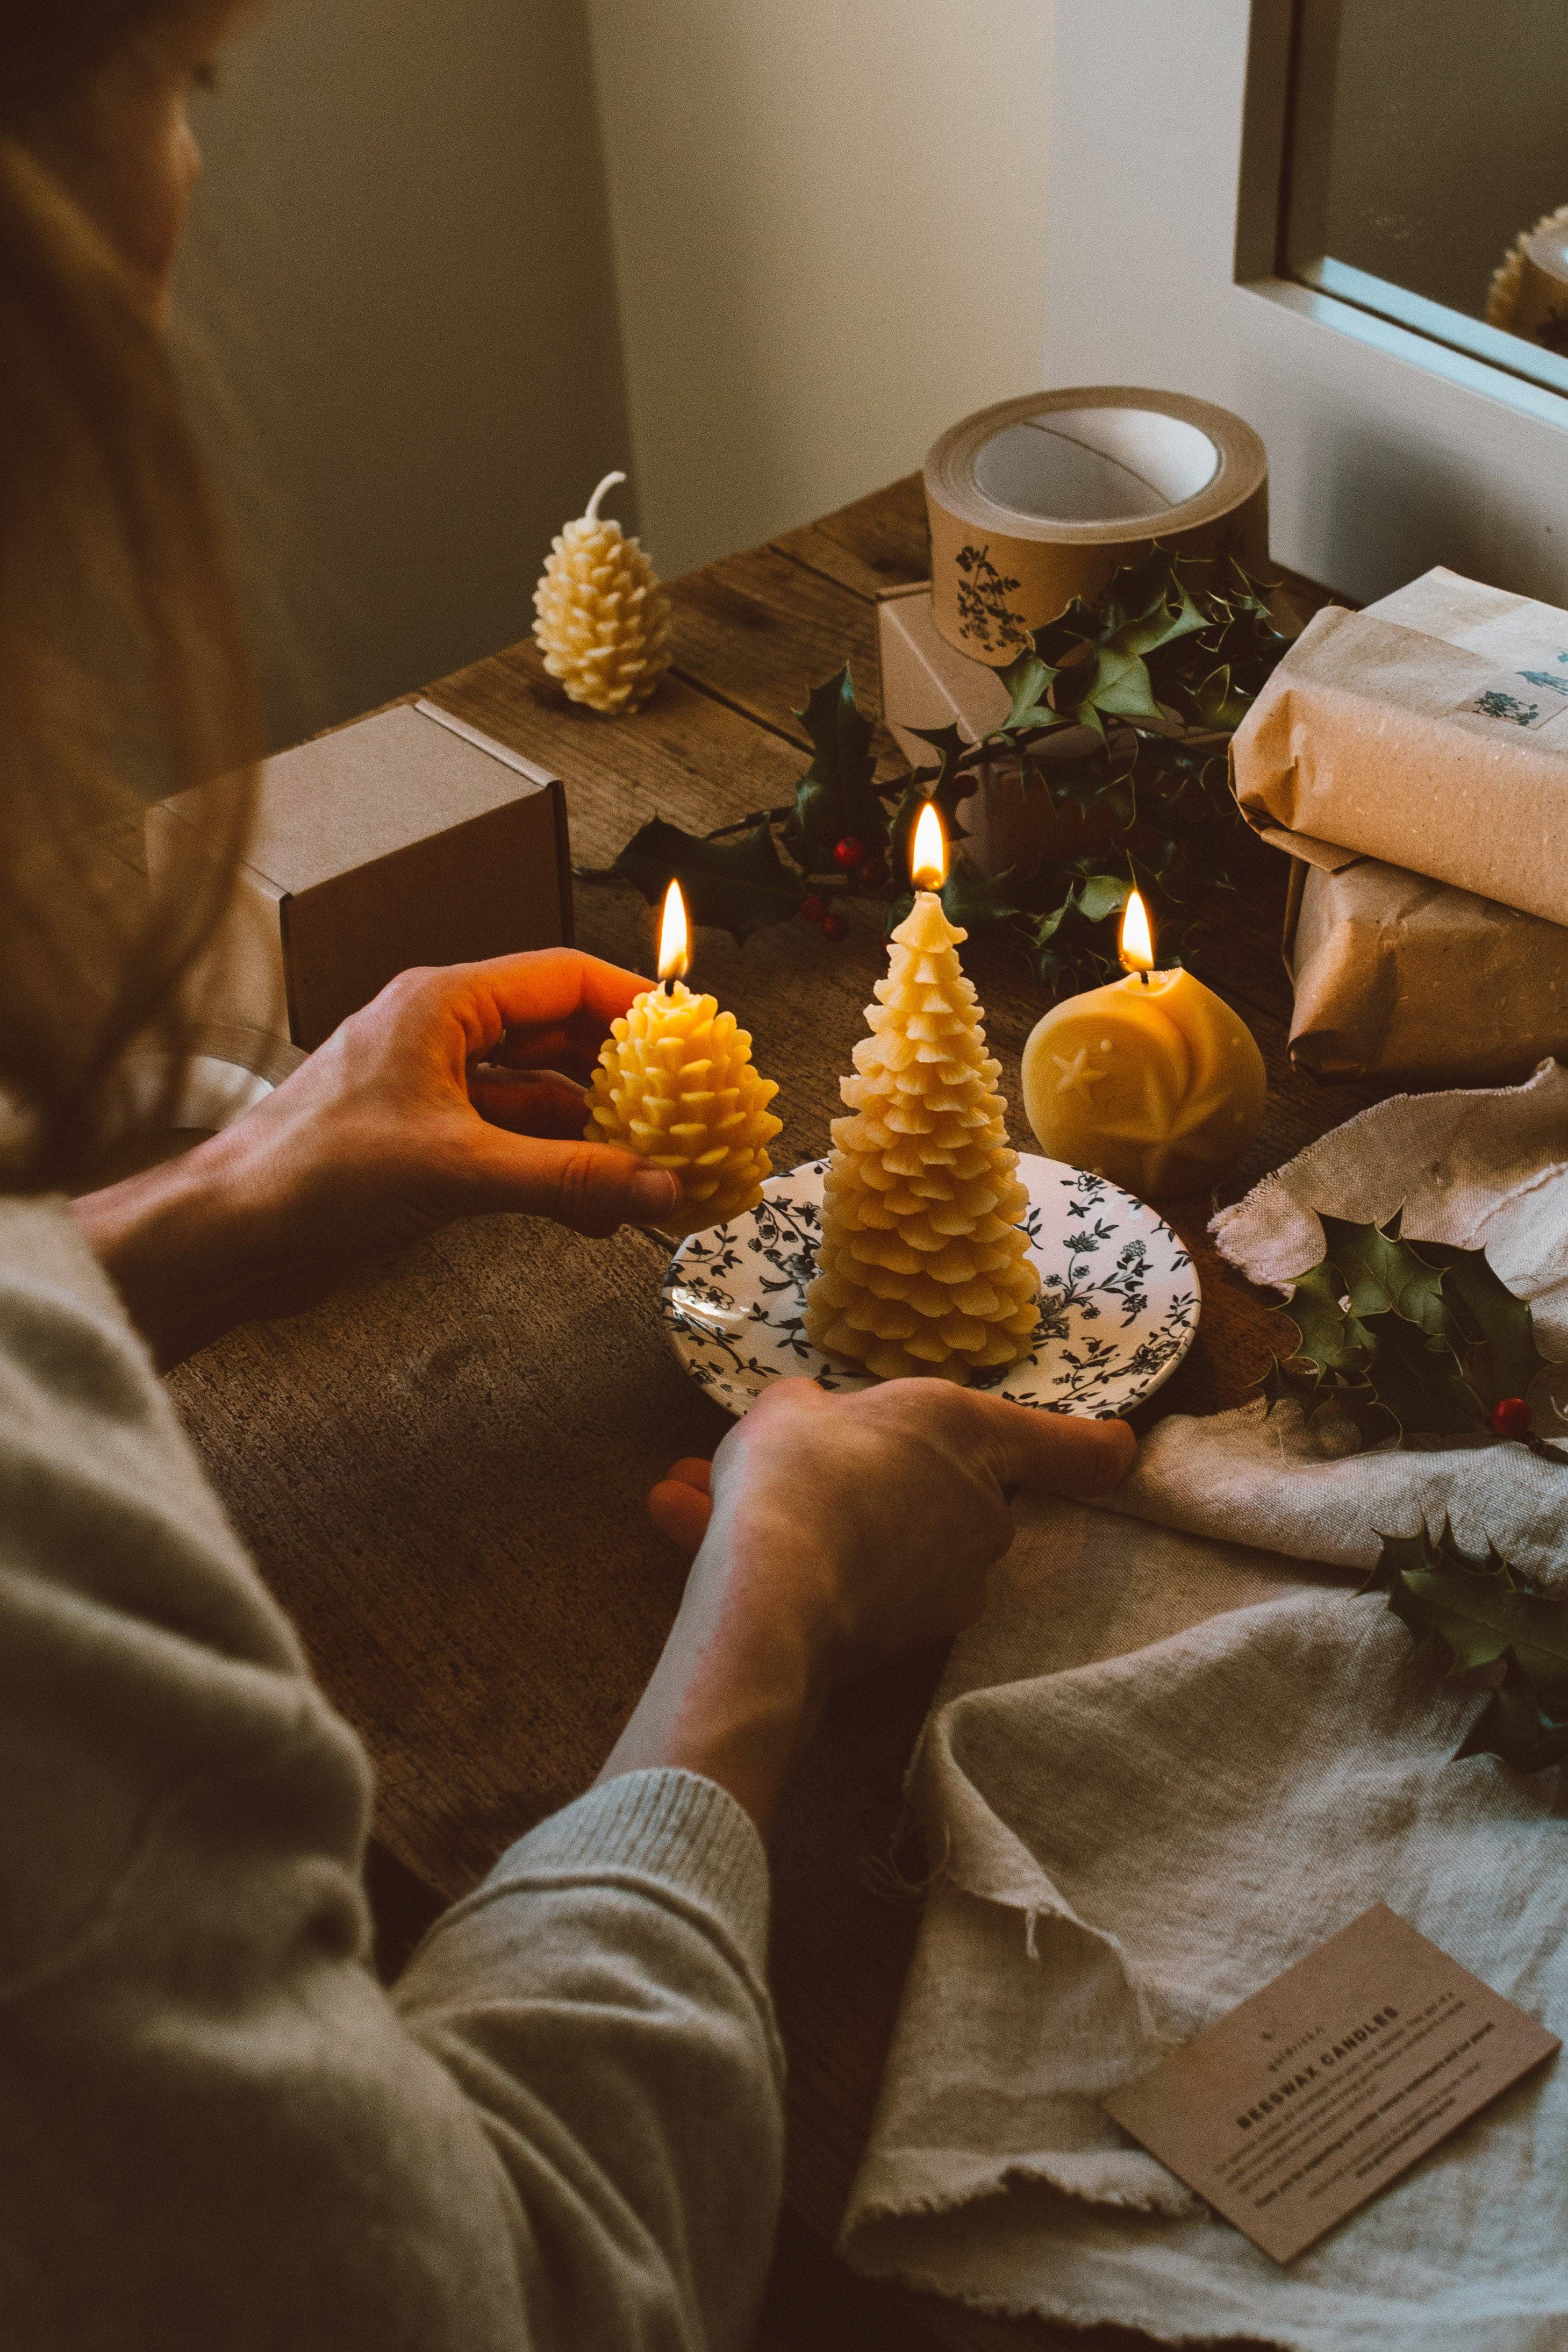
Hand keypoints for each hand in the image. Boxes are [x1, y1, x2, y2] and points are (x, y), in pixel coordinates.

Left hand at [75, 950, 678, 1366]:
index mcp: (442, 1005)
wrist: (232, 1236)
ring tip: (654, 1170)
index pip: (563, 978)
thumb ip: (568, 1179)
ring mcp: (434, 1090)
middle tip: (688, 1110)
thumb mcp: (457, 1171)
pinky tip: (599, 1209)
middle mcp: (441, 1036)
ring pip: (542, 1096)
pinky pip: (514, 1143)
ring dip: (597, 1133)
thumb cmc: (309, 1175)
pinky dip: (558, 1170)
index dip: (635, 1005)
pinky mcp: (427, 1144)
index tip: (692, 1039)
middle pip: (560, 1035)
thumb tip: (656, 1186)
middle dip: (626, 1076)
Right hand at [602, 1379, 1135, 1832]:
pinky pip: (848, 1584)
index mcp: (972, 1433)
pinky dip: (790, 1565)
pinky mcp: (910, 1639)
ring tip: (691, 1496)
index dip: (1096, 1445)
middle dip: (872, 1476)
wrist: (770, 1588)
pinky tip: (689, 1529)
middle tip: (794, 1465)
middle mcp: (981, 1512)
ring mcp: (953, 1583)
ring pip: (881, 1538)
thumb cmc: (796, 1467)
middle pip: (954, 1491)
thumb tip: (811, 1424)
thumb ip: (814, 1413)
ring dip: (809, 1521)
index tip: (1118, 1446)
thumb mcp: (790, 1408)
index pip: (1075, 1447)